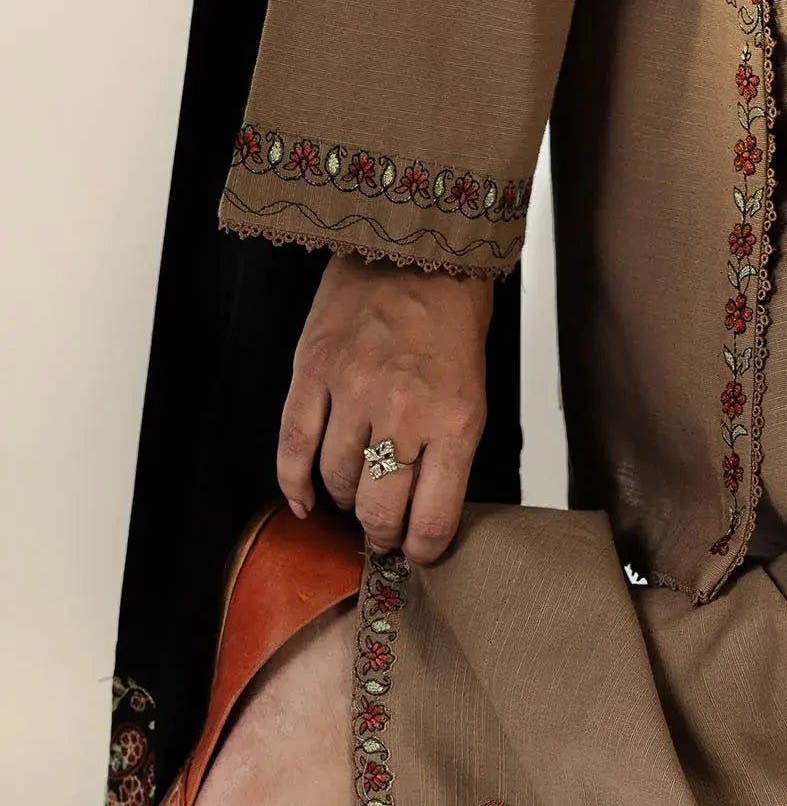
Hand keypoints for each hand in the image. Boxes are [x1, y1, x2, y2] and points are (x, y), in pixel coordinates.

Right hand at [277, 253, 493, 562]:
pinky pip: (294, 445)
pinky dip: (295, 482)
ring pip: (336, 480)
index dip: (421, 549)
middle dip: (380, 534)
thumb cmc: (451, 326)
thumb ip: (449, 454)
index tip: (417, 553)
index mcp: (453, 423)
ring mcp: (352, 392)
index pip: (432, 517)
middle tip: (381, 536)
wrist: (415, 252)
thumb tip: (422, 510)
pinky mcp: (312, 372)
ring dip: (343, 502)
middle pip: (379, 508)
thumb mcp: (473, 394)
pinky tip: (304, 501)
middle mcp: (402, 413)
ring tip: (352, 501)